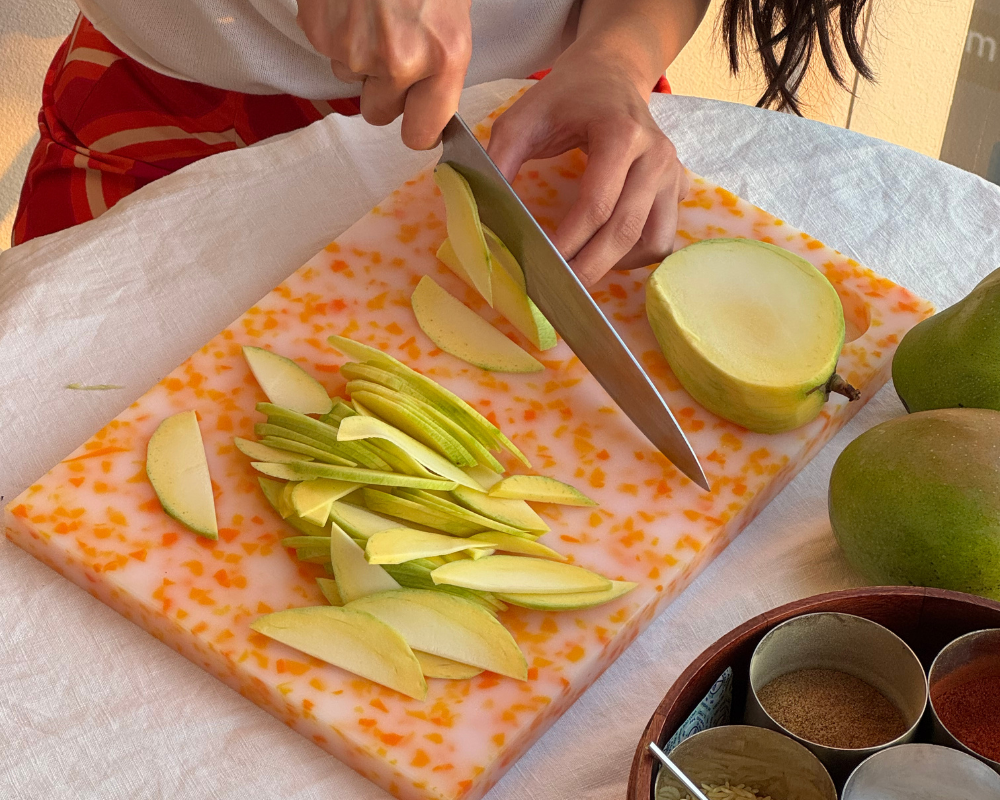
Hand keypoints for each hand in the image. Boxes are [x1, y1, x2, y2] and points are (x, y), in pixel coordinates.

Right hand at [297, 0, 471, 149]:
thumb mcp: (453, 17)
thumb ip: (442, 67)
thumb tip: (429, 107)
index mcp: (443, 57)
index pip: (419, 133)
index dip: (417, 128)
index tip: (417, 121)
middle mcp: (398, 61)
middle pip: (378, 113)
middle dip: (384, 92)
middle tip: (394, 54)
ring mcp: (354, 49)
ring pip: (350, 81)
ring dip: (360, 59)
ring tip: (374, 16)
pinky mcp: (320, 32)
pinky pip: (328, 52)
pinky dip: (338, 33)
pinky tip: (353, 5)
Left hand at [487, 52, 688, 286]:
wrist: (610, 75)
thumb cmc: (564, 98)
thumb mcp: (522, 118)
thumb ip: (501, 160)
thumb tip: (487, 213)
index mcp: (621, 134)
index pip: (597, 204)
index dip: (569, 241)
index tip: (542, 264)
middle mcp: (655, 155)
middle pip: (626, 229)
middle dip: (591, 266)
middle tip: (559, 290)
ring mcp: (672, 173)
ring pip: (654, 240)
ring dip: (619, 264)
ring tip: (584, 268)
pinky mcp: (678, 186)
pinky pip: (663, 235)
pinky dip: (636, 254)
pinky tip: (607, 252)